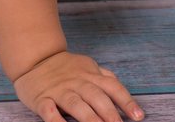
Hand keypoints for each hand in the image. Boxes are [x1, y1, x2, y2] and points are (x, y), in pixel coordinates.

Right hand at [13, 51, 143, 121]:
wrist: (35, 58)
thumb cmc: (66, 67)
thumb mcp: (88, 66)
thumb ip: (105, 77)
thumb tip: (122, 89)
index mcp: (91, 75)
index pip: (113, 88)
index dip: (127, 102)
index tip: (138, 116)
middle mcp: (77, 82)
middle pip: (96, 97)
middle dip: (109, 113)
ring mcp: (59, 90)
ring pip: (76, 104)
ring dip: (89, 119)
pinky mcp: (42, 99)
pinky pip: (49, 110)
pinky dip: (56, 120)